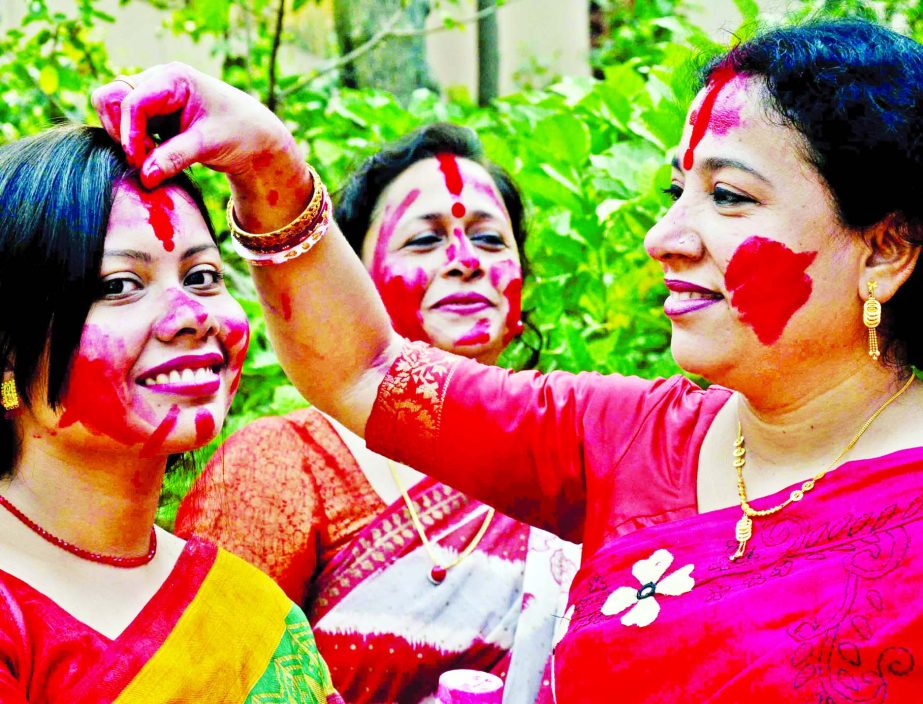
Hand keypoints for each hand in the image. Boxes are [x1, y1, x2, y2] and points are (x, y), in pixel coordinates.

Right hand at [92, 62, 293, 189]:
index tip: (138, 162)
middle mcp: (157, 80)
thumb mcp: (208, 145)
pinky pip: (124, 124)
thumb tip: (144, 176)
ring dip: (125, 137)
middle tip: (146, 158)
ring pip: (113, 110)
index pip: (132, 101)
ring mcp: (152, 95)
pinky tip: (155, 156)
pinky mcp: (152, 113)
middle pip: (111, 98)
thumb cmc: (238, 134)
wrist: (254, 138)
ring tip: (154, 158)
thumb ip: (174, 158)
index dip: (129, 134)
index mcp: (173, 78)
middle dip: (121, 131)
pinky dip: (133, 141)